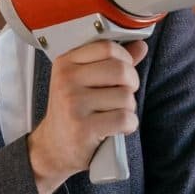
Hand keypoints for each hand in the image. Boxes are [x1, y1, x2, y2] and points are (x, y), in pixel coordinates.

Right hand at [27, 39, 147, 193]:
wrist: (53, 147)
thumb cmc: (73, 112)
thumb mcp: (85, 81)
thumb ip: (112, 61)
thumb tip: (141, 46)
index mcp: (66, 63)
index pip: (108, 48)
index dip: (125, 59)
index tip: (123, 71)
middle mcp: (66, 80)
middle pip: (121, 70)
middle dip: (131, 84)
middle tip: (123, 94)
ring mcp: (73, 104)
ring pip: (126, 96)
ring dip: (129, 108)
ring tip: (114, 113)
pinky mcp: (83, 128)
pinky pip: (124, 119)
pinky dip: (129, 125)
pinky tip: (116, 127)